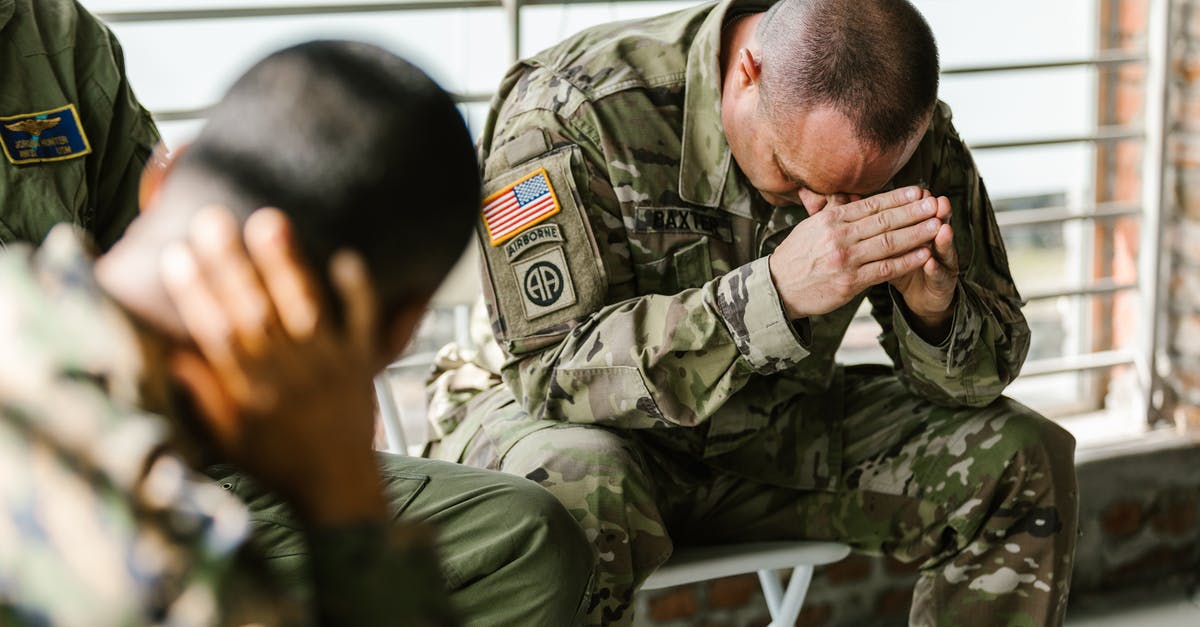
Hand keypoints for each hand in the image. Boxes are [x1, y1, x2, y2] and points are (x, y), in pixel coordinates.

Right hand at [161, 206, 385, 525]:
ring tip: (270, 222)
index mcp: (248, 392)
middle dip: (231, 265)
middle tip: (213, 220)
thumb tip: (172, 352)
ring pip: (304, 310)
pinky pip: (363, 325)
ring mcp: (327, 367)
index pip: (214, 334)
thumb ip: (204, 395)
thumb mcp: (228, 439)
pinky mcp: (362, 365)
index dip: (194, 294)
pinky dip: (357, 293)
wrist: (338, 488)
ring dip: (287, 266)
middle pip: (254, 312)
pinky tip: (347, 257)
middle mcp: (286, 375)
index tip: (175, 255)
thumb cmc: (278, 462)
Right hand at [768, 186, 941, 318]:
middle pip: (884, 221)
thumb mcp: (810, 227)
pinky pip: (885, 269)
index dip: (898, 197)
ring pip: (889, 243)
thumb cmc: (796, 257)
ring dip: (916, 233)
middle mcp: (839, 236)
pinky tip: (924, 254)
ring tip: (937, 225)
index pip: (871, 204)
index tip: (918, 190)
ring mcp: (845, 259)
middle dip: (914, 211)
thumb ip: (833, 213)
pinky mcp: (850, 282)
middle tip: (936, 203)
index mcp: (830, 220)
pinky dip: (907, 261)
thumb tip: (849, 196)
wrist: (777, 289)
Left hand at [888, 190, 958, 340]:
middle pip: (934, 225)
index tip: (916, 191)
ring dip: (942, 239)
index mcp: (922, 230)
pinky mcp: (945, 282)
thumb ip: (878, 227)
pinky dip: (935, 269)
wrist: (923, 296)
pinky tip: (930, 262)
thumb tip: (854, 202)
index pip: (917, 216)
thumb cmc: (896, 267)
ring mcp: (944, 263)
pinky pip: (940, 275)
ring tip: (942, 228)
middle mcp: (936, 243)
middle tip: (936, 202)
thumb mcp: (886, 246)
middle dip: (932, 215)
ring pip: (942, 248)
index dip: (916, 206)